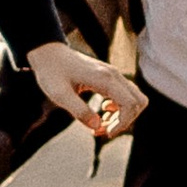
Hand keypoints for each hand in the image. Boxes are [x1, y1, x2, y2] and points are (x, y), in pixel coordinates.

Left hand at [29, 39, 145, 143]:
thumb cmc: (51, 72)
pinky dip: (119, 107)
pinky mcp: (108, 76)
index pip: (130, 104)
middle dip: (126, 121)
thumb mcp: (60, 95)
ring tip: (102, 124)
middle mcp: (113, 75)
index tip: (105, 133)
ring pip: (134, 98)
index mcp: (105, 79)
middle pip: (138, 102)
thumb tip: (98, 127)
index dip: (122, 123)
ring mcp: (113, 74)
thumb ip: (79, 111)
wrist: (48, 53)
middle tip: (104, 130)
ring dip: (123, 115)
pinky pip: (125, 94)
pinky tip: (103, 111)